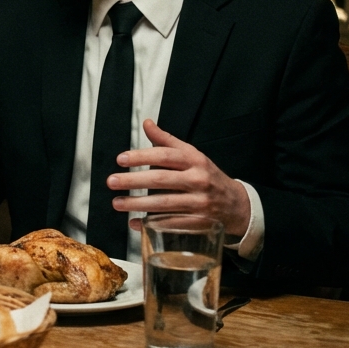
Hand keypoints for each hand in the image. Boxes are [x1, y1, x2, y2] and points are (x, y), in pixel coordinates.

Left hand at [109, 119, 250, 237]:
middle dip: (133, 181)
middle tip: (112, 181)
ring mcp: (199, 202)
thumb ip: (166, 141)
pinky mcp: (199, 222)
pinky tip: (134, 222)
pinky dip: (151, 224)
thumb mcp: (191, 154)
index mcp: (194, 160)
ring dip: (137, 204)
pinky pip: (171, 223)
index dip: (141, 156)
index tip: (121, 159)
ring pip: (164, 203)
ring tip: (117, 203)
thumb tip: (147, 123)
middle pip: (161, 180)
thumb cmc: (207, 176)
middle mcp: (198, 179)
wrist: (236, 204)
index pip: (165, 155)